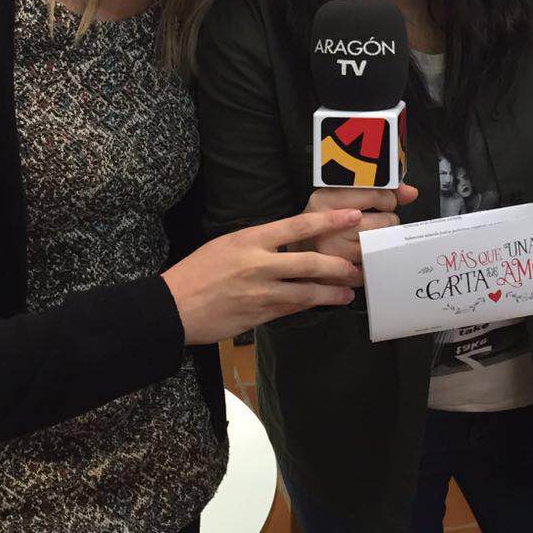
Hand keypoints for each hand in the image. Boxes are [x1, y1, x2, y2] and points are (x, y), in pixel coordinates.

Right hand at [164, 209, 364, 344]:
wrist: (174, 307)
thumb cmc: (197, 272)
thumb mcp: (225, 244)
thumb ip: (258, 243)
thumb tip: (286, 242)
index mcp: (250, 239)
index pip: (298, 225)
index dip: (330, 220)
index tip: (353, 216)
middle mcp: (259, 263)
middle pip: (310, 262)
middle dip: (339, 265)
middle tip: (357, 267)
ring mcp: (261, 292)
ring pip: (307, 291)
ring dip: (332, 292)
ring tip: (347, 292)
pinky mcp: (259, 315)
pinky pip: (292, 308)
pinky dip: (310, 305)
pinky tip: (322, 303)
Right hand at [298, 183, 419, 265]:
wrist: (297, 252)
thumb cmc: (325, 222)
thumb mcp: (341, 197)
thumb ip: (378, 190)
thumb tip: (410, 192)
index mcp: (325, 199)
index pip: (376, 195)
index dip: (388, 200)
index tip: (384, 204)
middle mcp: (327, 225)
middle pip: (385, 221)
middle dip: (387, 221)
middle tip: (375, 223)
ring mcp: (333, 251)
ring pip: (384, 244)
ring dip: (383, 241)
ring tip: (370, 237)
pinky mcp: (340, 274)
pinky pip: (374, 266)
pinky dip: (373, 262)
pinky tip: (362, 255)